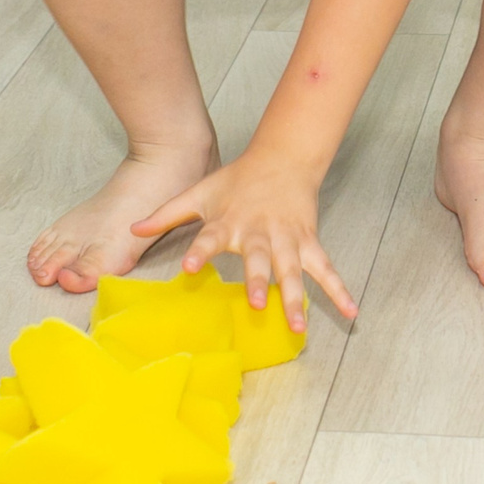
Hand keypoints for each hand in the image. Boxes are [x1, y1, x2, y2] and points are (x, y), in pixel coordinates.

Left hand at [132, 149, 355, 330]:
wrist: (283, 158)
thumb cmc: (237, 180)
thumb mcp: (199, 193)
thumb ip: (167, 214)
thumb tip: (132, 229)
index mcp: (229, 222)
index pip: (210, 237)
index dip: (200, 252)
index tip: (190, 267)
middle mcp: (259, 233)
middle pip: (260, 259)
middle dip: (259, 281)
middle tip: (257, 304)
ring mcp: (287, 239)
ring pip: (293, 270)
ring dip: (296, 297)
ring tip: (298, 325)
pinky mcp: (308, 242)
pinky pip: (326, 269)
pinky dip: (340, 291)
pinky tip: (351, 313)